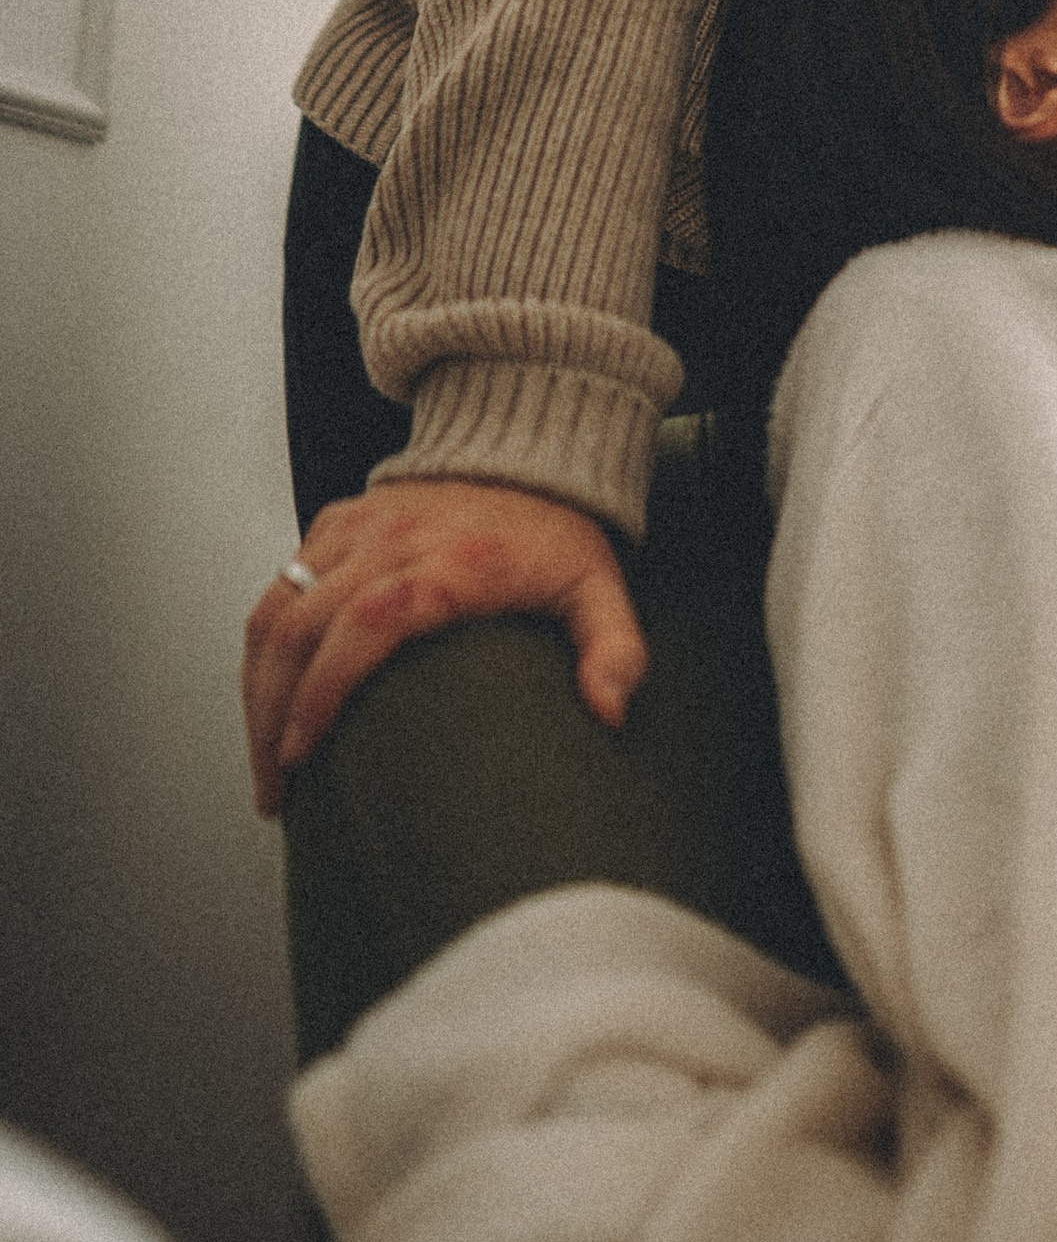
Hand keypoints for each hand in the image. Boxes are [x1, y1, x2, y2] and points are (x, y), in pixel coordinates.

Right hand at [242, 478, 646, 819]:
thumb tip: (608, 710)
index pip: (366, 624)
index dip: (323, 692)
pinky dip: (263, 645)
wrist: (533, 452)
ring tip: (265, 758)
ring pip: (276, 608)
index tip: (303, 756)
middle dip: (272, 717)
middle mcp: (395, 538)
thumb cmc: (558, 532)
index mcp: (454, 562)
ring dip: (257, 689)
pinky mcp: (339, 520)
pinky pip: (280, 583)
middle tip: (276, 789)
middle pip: (302, 627)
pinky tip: (268, 696)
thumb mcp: (599, 590)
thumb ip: (615, 650)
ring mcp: (359, 527)